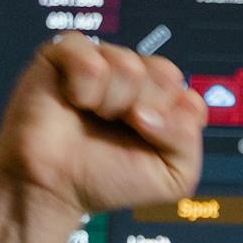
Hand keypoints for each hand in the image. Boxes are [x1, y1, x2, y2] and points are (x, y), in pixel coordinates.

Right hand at [0, 34, 207, 222]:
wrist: (53, 188)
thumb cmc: (106, 180)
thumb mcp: (172, 177)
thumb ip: (187, 142)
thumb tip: (155, 110)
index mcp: (163, 101)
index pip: (189, 97)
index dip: (171, 125)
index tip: (146, 142)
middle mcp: (136, 78)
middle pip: (166, 74)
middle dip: (144, 111)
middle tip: (116, 127)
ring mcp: (102, 62)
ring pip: (129, 65)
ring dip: (111, 103)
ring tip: (93, 115)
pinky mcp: (64, 55)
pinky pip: (89, 56)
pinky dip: (84, 87)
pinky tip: (73, 100)